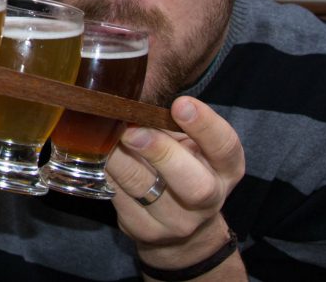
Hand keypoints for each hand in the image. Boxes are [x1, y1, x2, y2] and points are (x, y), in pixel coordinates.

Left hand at [105, 97, 245, 274]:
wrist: (181, 228)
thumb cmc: (183, 167)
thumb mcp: (190, 144)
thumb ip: (172, 123)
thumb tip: (134, 95)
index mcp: (225, 169)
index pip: (225, 147)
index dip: (205, 125)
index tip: (181, 103)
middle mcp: (208, 199)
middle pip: (193, 184)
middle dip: (161, 152)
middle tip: (133, 130)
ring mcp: (177, 221)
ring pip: (145, 189)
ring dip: (121, 159)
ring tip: (105, 135)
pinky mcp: (145, 230)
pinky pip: (120, 198)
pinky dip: (107, 173)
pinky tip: (99, 155)